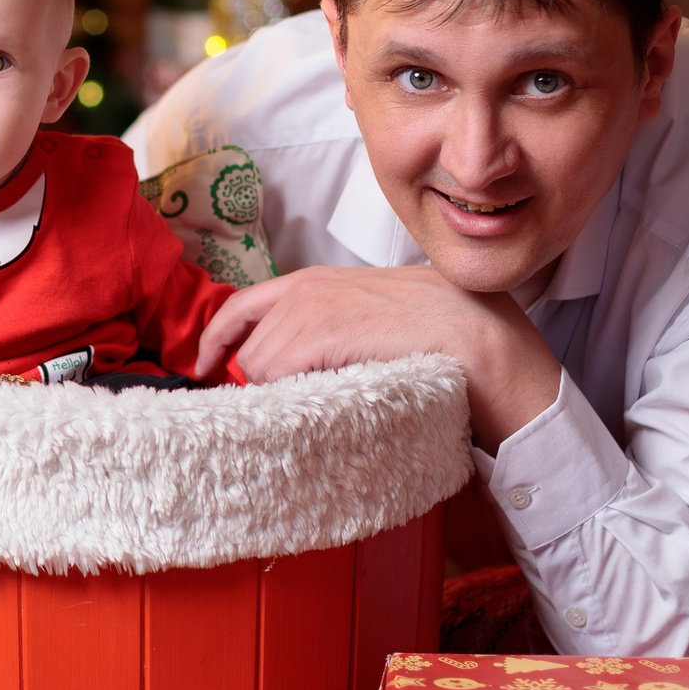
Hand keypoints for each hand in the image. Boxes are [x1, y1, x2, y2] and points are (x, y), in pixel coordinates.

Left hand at [199, 266, 563, 452]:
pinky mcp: (326, 334)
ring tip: (320, 409)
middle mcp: (309, 288)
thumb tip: (290, 361)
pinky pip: (276, 373)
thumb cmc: (441, 333)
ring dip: (275, 394)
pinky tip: (318, 408)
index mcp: (318, 280)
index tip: (203, 369)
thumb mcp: (375, 312)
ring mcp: (316, 309)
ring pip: (258, 365)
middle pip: (247, 345)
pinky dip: (283, 396)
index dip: (215, 341)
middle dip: (256, 381)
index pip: (242, 306)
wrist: (485, 340)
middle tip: (286, 409)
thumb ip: (332, 325)